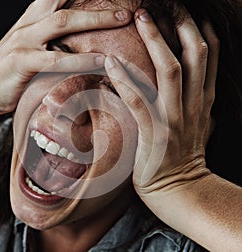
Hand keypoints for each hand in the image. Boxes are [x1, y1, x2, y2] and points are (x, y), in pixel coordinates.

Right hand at [0, 0, 130, 117]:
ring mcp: (23, 41)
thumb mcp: (28, 52)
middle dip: (95, 6)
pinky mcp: (21, 61)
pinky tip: (99, 60)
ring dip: (94, 20)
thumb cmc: (8, 74)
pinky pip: (55, 59)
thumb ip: (48, 45)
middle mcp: (27, 26)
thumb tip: (74, 48)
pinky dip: (79, 59)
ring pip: (62, 23)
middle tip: (123, 10)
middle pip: (64, 6)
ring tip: (121, 21)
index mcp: (29, 21)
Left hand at [104, 9, 218, 197]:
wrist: (179, 188)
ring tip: (140, 18)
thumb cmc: (182, 155)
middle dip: (180, 25)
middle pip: (193, 55)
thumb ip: (195, 102)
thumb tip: (191, 83)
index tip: (185, 11)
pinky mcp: (155, 133)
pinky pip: (139, 101)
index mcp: (203, 100)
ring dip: (155, 42)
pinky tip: (111, 63)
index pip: (208, 56)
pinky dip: (126, 80)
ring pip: (170, 72)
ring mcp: (175, 117)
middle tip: (161, 4)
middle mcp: (193, 104)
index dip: (200, 29)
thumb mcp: (197, 124)